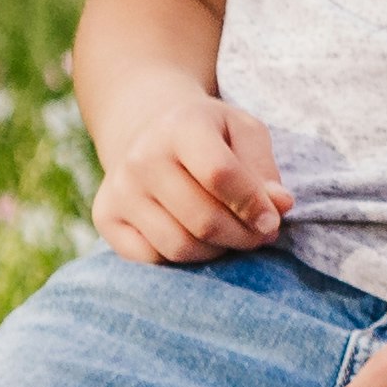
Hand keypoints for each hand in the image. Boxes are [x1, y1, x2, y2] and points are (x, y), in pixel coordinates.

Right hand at [88, 93, 289, 265]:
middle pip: (202, 219)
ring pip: (179, 246)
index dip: (254, 205)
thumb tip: (280, 205)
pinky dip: (184, 259)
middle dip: (243, 236)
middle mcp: (142, 157)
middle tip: (260, 236)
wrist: (151, 132)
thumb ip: (264, 168)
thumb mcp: (245, 133)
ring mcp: (119, 189)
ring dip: (217, 251)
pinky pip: (152, 259)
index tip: (273, 221)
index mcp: (181, 127)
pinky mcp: (106, 217)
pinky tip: (197, 239)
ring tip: (232, 237)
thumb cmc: (211, 135)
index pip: (220, 175)